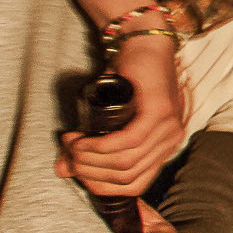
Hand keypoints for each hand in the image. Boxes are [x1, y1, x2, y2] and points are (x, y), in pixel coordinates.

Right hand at [56, 33, 189, 196]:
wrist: (141, 45)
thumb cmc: (125, 82)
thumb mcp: (104, 121)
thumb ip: (88, 148)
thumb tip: (62, 171)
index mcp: (163, 150)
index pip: (134, 187)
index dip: (100, 186)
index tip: (76, 171)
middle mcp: (170, 142)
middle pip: (126, 178)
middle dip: (89, 172)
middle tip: (68, 154)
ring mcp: (168, 128)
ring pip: (125, 163)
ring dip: (90, 158)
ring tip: (71, 144)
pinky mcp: (160, 113)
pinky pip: (128, 142)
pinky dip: (100, 146)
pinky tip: (83, 140)